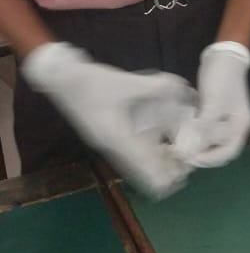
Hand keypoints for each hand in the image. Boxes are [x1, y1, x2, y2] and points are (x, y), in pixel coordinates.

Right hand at [20, 42, 196, 198]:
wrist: (61, 78)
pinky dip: (145, 151)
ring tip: (176, 155)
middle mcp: (111, 145)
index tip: (183, 174)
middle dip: (162, 169)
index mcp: (116, 138)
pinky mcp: (106, 134)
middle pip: (140, 169)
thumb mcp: (125, 83)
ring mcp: (107, 141)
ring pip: (134, 162)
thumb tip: (181, 86)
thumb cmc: (90, 82)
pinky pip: (129, 150)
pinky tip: (159, 143)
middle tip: (184, 163)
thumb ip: (154, 86)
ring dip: (154, 162)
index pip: (142, 166)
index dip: (162, 174)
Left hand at [174, 41, 249, 167]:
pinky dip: (193, 134)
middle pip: (220, 149)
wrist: (222, 55)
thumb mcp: (213, 104)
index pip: (229, 152)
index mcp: (241, 125)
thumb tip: (190, 150)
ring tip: (179, 147)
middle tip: (182, 155)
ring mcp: (225, 119)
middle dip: (202, 155)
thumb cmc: (222, 79)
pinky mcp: (214, 113)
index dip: (210, 159)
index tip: (191, 159)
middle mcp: (235, 126)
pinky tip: (180, 134)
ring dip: (196, 146)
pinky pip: (204, 130)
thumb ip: (204, 128)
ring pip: (210, 141)